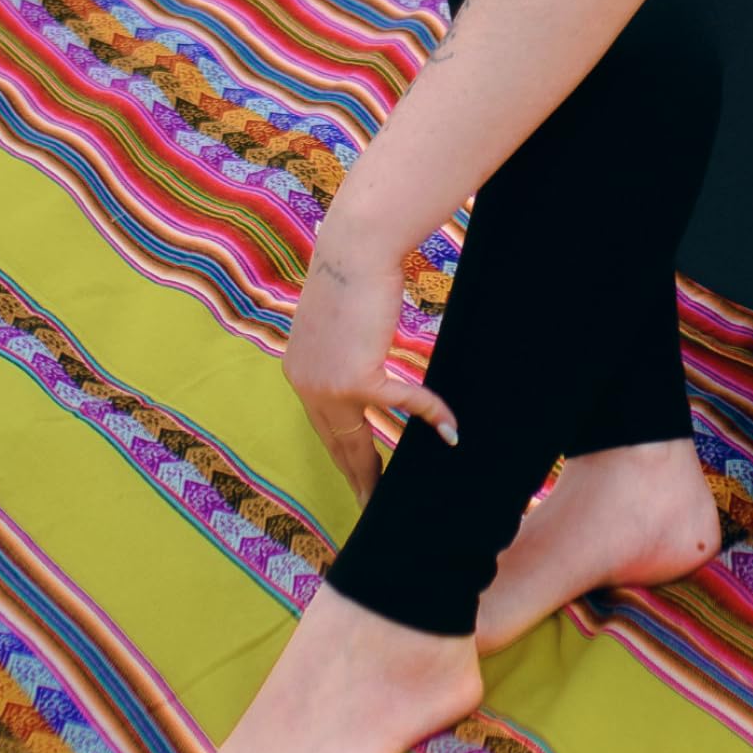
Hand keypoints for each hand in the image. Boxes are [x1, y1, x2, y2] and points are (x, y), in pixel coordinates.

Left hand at [282, 205, 459, 507]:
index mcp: (300, 371)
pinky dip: (429, 413)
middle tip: (371, 504)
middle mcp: (307, 384)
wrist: (355, 249)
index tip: (356, 476)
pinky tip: (452, 429)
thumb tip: (367, 355)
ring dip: (377, 470)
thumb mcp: (344, 317)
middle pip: (336, 443)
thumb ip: (347, 344)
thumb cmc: (354, 271)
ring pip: (358, 440)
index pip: (323, 425)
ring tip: (390, 495)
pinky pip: (399, 404)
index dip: (343, 454)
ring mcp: (328, 385)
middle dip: (356, 476)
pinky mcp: (355, 378)